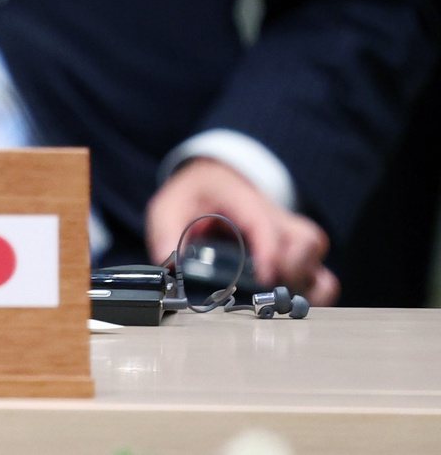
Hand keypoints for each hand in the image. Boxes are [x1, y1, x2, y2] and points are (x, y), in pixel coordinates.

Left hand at [147, 157, 339, 305]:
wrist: (213, 182)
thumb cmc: (194, 196)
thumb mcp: (169, 206)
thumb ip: (165, 232)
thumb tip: (168, 263)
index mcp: (242, 200)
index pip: (263, 223)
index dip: (269, 252)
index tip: (265, 278)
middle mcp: (274, 216)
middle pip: (304, 240)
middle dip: (292, 270)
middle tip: (265, 292)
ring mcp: (289, 235)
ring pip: (318, 255)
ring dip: (307, 282)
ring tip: (280, 301)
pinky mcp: (296, 254)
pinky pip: (322, 273)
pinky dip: (315, 292)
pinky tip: (290, 305)